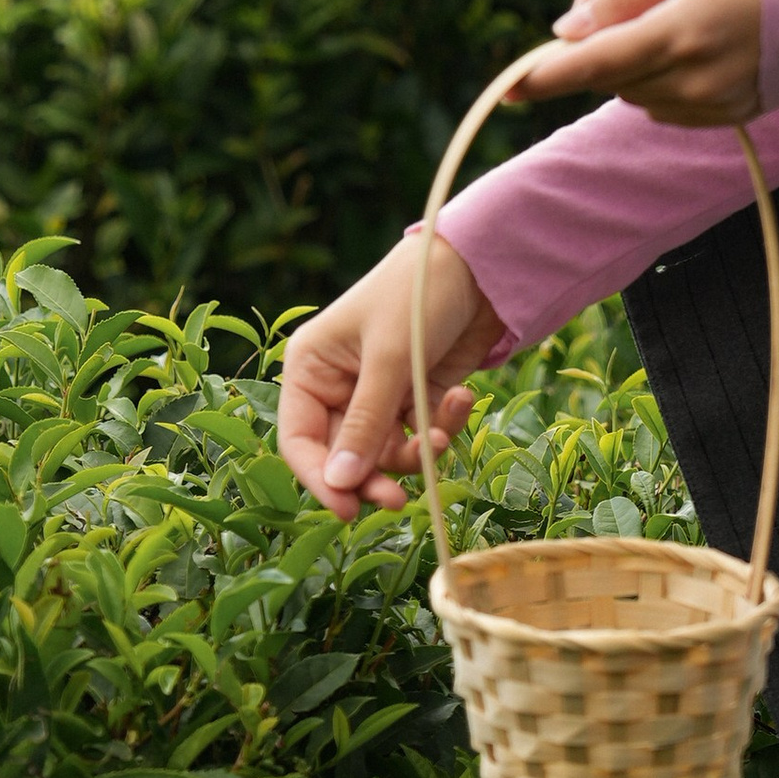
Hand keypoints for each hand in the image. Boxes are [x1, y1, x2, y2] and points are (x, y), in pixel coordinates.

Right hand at [277, 232, 501, 520]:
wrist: (479, 268)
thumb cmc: (416, 296)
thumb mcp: (388, 359)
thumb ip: (365, 425)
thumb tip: (340, 484)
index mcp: (310, 368)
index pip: (299, 440)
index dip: (321, 479)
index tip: (349, 510)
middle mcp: (337, 386)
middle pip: (344, 456)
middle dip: (373, 475)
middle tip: (397, 500)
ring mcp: (378, 394)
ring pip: (387, 453)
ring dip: (416, 450)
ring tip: (441, 430)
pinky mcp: (415, 398)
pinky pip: (421, 435)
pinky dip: (441, 426)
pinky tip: (462, 398)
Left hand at [502, 0, 763, 128]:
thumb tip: (569, 27)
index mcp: (678, 34)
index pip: (592, 65)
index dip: (543, 77)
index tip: (507, 87)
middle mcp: (693, 80)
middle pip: (610, 79)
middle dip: (590, 47)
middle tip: (598, 0)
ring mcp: (715, 104)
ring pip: (637, 93)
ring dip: (626, 61)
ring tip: (655, 13)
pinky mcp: (732, 115)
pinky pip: (669, 104)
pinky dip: (659, 77)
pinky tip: (684, 42)